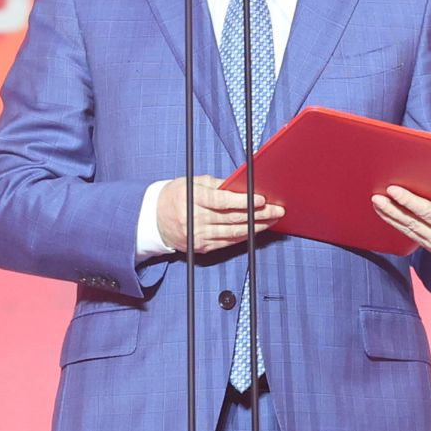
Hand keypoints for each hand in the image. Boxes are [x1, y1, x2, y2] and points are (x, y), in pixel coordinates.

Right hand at [157, 175, 283, 254]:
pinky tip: (256, 230)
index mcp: (192, 198)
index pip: (222, 201)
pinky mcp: (201, 247)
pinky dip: (244, 236)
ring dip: (256, 227)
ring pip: (233, 233)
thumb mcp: (192, 182)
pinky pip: (228, 242)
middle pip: (233, 218)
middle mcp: (195, 219)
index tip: (262, 199)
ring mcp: (199, 236)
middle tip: (277, 210)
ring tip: (272, 220)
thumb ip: (216, 185)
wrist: (154, 219)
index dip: (244, 201)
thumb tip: (241, 186)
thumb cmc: (175, 195)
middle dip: (258, 214)